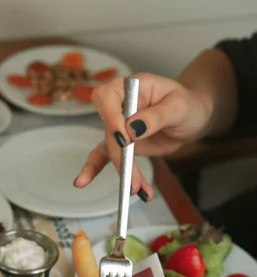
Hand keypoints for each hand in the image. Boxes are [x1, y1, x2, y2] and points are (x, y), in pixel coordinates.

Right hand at [74, 72, 211, 196]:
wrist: (192, 117)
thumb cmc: (187, 105)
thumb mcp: (178, 107)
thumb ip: (156, 117)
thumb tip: (132, 129)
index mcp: (132, 87)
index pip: (107, 97)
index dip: (111, 119)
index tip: (124, 140)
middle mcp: (120, 105)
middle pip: (110, 131)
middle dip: (121, 158)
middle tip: (134, 179)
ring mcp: (118, 126)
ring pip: (110, 149)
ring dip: (122, 171)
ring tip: (134, 190)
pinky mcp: (121, 144)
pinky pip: (105, 157)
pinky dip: (98, 170)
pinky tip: (84, 182)